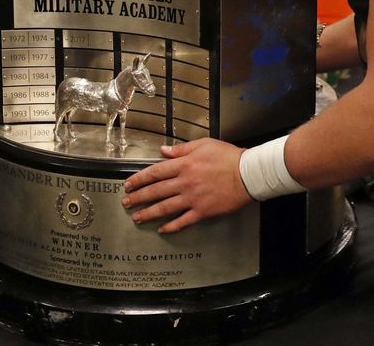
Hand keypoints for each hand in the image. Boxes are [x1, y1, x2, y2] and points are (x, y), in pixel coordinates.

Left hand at [122, 138, 249, 233]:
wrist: (247, 174)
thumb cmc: (228, 157)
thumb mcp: (203, 144)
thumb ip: (181, 148)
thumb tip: (163, 150)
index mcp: (184, 165)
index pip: (155, 172)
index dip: (139, 179)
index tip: (128, 184)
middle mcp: (184, 182)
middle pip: (155, 191)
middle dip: (138, 198)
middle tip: (126, 203)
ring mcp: (192, 198)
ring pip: (165, 208)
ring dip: (149, 213)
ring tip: (137, 217)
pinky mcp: (202, 211)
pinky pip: (183, 221)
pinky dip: (171, 226)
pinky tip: (162, 230)